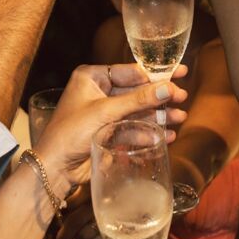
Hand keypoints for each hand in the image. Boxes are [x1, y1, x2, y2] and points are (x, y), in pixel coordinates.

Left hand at [33, 63, 189, 192]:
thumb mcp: (106, 112)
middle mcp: (98, 92)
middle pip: (136, 91)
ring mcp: (104, 113)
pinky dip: (149, 131)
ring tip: (179, 117)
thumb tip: (167, 88)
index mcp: (92, 77)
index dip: (155, 74)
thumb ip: (138, 100)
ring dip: (158, 115)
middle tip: (181, 96)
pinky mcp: (109, 132)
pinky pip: (133, 128)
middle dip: (159, 97)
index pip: (130, 72)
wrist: (56, 167)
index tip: (178, 72)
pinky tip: (166, 135)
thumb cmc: (70, 132)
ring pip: (137, 111)